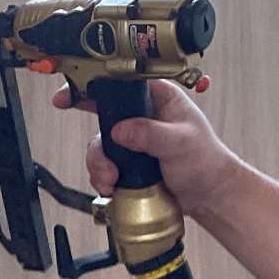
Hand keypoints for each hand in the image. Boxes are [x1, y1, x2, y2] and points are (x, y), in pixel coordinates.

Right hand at [50, 78, 243, 217]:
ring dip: (99, 165)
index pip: (118, 83)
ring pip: (99, 145)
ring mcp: (132, 138)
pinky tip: (113, 185)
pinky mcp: (127, 160)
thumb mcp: (181, 141)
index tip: (70, 96)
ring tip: (113, 179)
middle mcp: (141, 114)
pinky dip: (102, 177)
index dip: (91, 86)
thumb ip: (150, 133)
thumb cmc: (206, 161)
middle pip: (100, 117)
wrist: (209, 194)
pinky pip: (103, 164)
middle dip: (97, 144)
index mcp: (157, 96)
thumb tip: (121, 130)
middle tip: (98, 157)